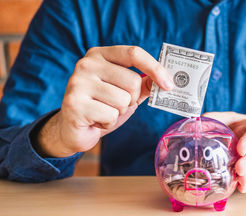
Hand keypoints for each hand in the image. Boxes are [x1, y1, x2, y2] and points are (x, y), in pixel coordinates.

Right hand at [34, 46, 173, 157]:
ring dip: (119, 112)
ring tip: (103, 112)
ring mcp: (78, 82)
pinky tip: (96, 121)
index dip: (155, 68)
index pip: (134, 53)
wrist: (73, 129)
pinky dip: (108, 122)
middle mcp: (86, 64)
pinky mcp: (74, 103)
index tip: (169, 85)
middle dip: (132, 99)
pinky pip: (111, 115)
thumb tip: (166, 80)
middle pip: (133, 81)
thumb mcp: (125, 92)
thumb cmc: (102, 107)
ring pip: (123, 100)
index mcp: (100, 55)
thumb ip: (143, 84)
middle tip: (116, 104)